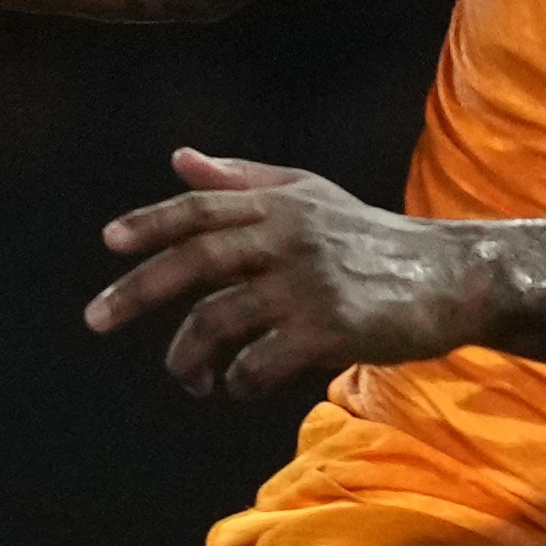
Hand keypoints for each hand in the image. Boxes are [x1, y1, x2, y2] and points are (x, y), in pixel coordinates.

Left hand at [86, 150, 495, 398]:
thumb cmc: (373, 240)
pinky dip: (240, 380)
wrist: (451, 278)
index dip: (152, 224)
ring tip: (189, 379)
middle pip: (195, 262)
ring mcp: (307, 283)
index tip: (110, 244)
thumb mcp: (310, 197)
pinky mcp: (329, 328)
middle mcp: (289, 237)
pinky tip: (239, 387)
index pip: (201, 209)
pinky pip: (260, 361)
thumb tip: (178, 158)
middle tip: (94, 319)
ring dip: (188, 356)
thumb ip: (243, 181)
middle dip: (137, 291)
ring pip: (218, 319)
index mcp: (280, 205)